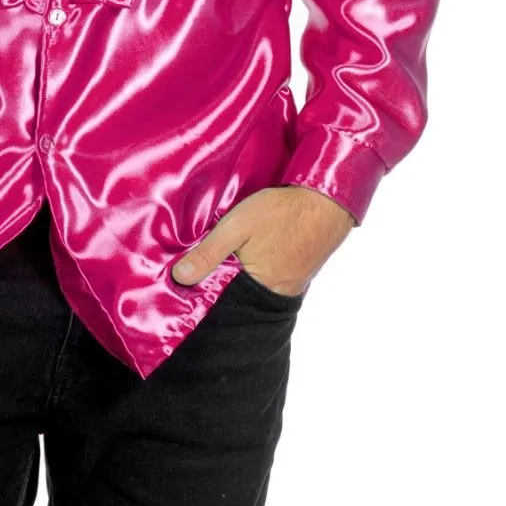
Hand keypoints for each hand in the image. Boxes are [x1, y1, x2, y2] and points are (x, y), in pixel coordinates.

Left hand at [170, 185, 354, 295]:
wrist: (325, 202)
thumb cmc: (280, 213)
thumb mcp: (237, 226)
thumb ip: (209, 252)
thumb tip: (179, 277)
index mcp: (255, 289)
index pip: (222, 303)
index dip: (204, 295)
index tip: (184, 289)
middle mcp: (274, 295)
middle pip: (238, 299)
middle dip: (220, 290)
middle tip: (199, 278)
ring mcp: (289, 286)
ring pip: (253, 290)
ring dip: (238, 281)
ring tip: (221, 268)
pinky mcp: (297, 275)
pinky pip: (270, 282)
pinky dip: (256, 275)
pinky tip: (249, 260)